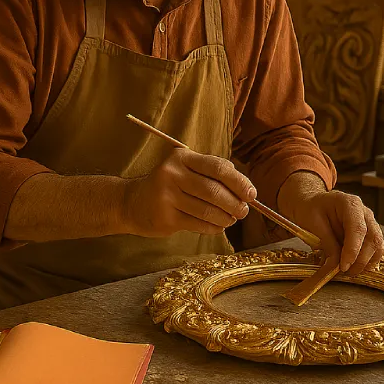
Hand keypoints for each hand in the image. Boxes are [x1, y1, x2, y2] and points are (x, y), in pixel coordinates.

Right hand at [122, 148, 254, 237]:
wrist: (132, 202)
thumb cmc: (169, 184)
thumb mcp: (186, 169)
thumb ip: (213, 172)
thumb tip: (245, 187)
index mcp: (182, 157)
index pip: (218, 167)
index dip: (239, 181)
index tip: (252, 194)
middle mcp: (172, 174)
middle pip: (214, 190)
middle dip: (235, 203)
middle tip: (243, 211)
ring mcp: (167, 196)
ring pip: (208, 210)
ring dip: (226, 217)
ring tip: (231, 219)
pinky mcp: (165, 217)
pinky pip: (198, 224)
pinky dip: (213, 227)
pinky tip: (218, 226)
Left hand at [293, 191, 383, 274]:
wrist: (312, 204)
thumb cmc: (311, 210)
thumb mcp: (312, 223)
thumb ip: (327, 243)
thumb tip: (335, 265)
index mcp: (350, 204)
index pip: (358, 228)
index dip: (353, 250)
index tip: (344, 266)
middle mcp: (364, 213)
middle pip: (373, 239)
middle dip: (360, 260)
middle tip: (345, 273)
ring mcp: (370, 223)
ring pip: (378, 246)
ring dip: (366, 263)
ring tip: (349, 271)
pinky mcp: (370, 234)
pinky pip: (376, 250)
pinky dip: (367, 262)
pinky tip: (354, 267)